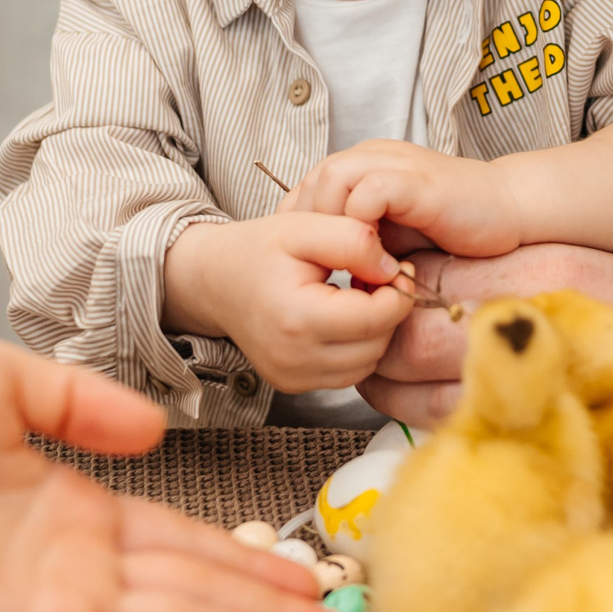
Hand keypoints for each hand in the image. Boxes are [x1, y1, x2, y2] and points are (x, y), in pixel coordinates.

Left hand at [0, 341, 342, 611]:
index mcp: (67, 512)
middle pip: (195, 590)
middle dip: (271, 607)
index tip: (302, 568)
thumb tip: (149, 428)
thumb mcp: (1, 382)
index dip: (243, 555)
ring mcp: (59, 606)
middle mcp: (73, 567)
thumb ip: (81, 403)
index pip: (176, 541)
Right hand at [164, 214, 413, 392]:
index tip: (397, 268)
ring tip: (357, 296)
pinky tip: (341, 318)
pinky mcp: (293, 385)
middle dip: (388, 312)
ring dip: (374, 332)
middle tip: (375, 278)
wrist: (213, 281)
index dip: (399, 292)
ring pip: (367, 364)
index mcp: (296, 318)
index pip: (377, 318)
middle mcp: (293, 358)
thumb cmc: (256, 250)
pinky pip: (347, 374)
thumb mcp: (304, 226)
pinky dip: (355, 348)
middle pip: (377, 345)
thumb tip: (393, 269)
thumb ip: (353, 240)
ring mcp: (292, 378)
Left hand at [289, 139, 528, 256]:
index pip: (306, 189)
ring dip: (334, 225)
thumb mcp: (393, 232)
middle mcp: (373, 157)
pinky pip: (368, 194)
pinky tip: (379, 259)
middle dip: (312, 228)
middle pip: (311, 182)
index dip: (302, 228)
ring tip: (351, 262)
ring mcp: (394, 164)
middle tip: (329, 268)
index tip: (316, 266)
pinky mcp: (416, 181)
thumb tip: (327, 275)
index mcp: (363, 165)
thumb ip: (360, 240)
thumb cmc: (455, 224)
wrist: (510, 208)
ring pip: (331, 178)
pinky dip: (364, 228)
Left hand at [357, 245, 612, 425]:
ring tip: (382, 376)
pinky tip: (424, 410)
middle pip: (412, 334)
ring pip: (421, 390)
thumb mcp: (577, 263)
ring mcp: (536, 380)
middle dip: (377, 341)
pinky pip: (458, 427)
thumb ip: (504, 270)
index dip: (392, 287)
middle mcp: (533, 321)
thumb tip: (422, 283)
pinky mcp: (541, 425)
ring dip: (389, 386)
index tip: (380, 294)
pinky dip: (427, 421)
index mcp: (537, 268)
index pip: (430, 273)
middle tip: (365, 341)